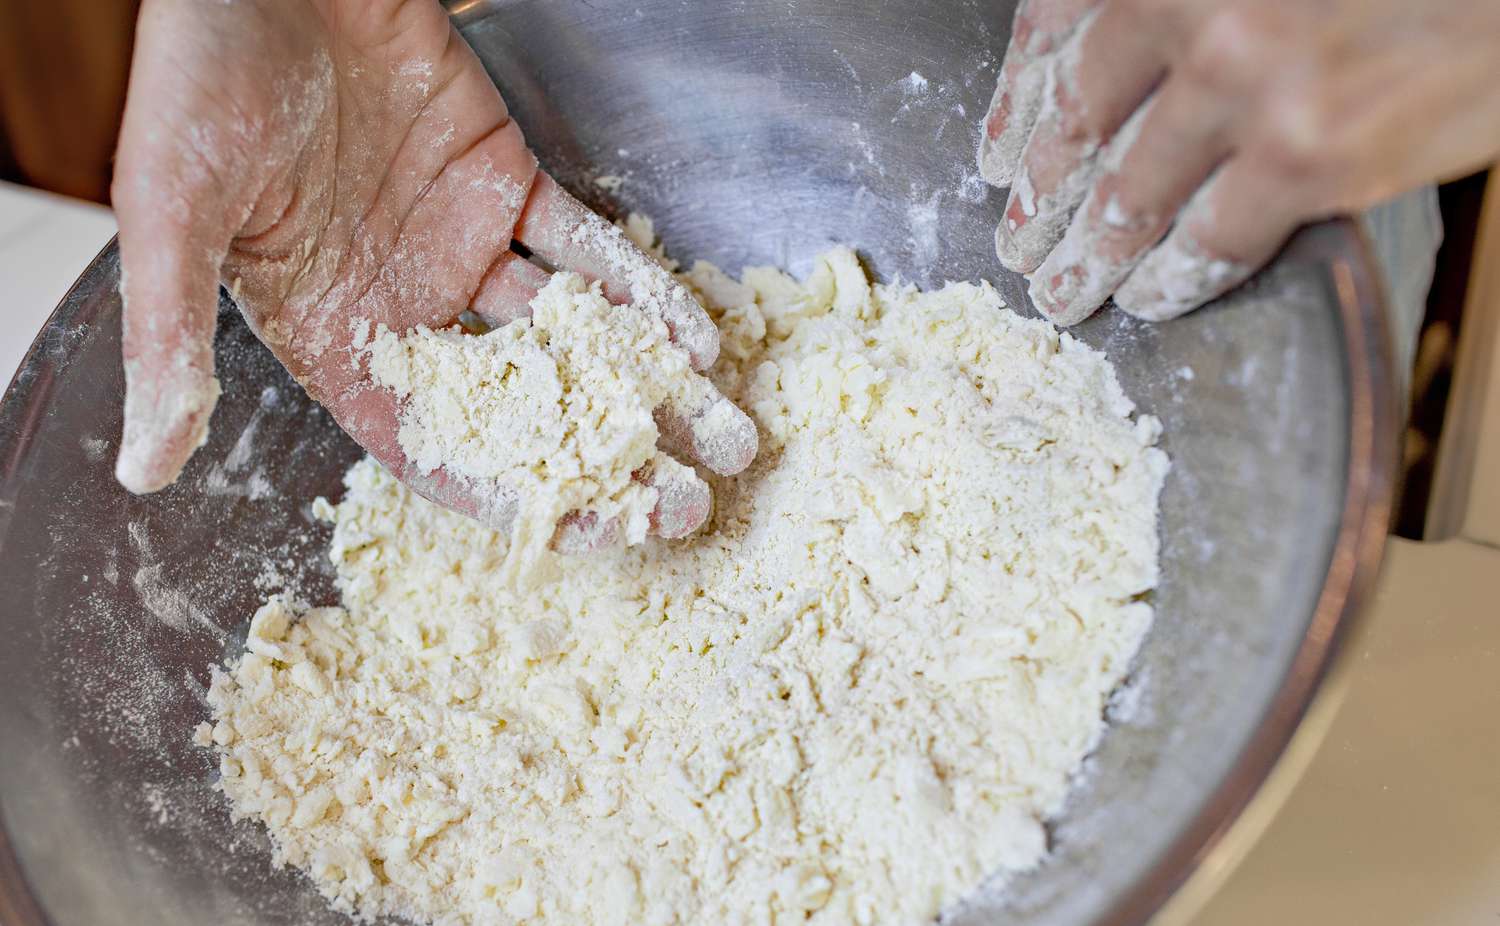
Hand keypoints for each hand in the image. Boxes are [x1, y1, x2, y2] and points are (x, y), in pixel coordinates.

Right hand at [111, 0, 754, 547]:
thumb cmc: (198, 78)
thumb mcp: (174, 213)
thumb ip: (173, 337)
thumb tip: (144, 468)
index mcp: (336, 341)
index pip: (439, 453)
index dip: (518, 504)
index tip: (604, 541)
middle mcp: (409, 308)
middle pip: (527, 409)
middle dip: (611, 461)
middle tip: (692, 504)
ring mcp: (463, 248)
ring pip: (571, 335)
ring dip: (650, 386)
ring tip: (728, 437)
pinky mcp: (502, 182)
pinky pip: (584, 248)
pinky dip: (639, 289)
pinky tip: (696, 336)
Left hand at [978, 0, 1499, 324]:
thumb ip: (1196, 3)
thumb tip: (1123, 72)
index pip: (1056, 30)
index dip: (1016, 105)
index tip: (995, 158)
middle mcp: (1196, 4)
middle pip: (1079, 122)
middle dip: (1039, 197)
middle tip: (1018, 242)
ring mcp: (1249, 80)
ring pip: (1130, 194)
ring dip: (1086, 255)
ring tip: (1061, 291)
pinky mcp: (1309, 154)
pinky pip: (1211, 238)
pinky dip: (1173, 277)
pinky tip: (1152, 297)